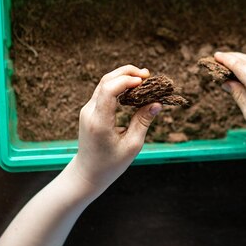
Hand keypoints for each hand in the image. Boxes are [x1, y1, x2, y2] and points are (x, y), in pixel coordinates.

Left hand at [71, 65, 161, 189]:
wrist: (88, 173)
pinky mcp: (90, 111)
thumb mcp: (132, 145)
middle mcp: (90, 112)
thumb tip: (157, 102)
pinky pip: (104, 91)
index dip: (127, 80)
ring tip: (143, 79)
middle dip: (127, 73)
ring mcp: (87, 110)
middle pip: (106, 81)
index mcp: (99, 122)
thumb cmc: (111, 164)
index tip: (144, 81)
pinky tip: (133, 88)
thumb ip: (143, 121)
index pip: (109, 90)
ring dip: (123, 77)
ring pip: (104, 83)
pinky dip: (119, 86)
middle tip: (148, 74)